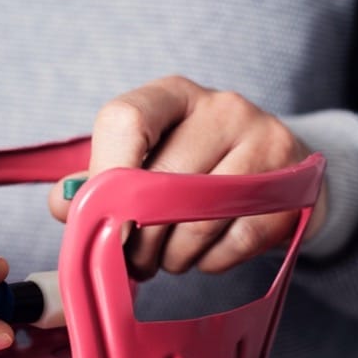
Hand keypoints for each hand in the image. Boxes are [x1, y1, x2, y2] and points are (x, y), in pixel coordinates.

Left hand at [49, 75, 327, 279]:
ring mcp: (265, 140)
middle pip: (161, 180)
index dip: (105, 175)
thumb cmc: (192, 168)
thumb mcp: (144, 161)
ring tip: (168, 259)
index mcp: (171, 95)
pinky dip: (213, 261)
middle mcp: (221, 107)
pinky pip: (239, 239)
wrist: (274, 173)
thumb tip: (63, 205)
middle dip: (138, 238)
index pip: (125, 120)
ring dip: (174, 256)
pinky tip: (206, 256)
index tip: (97, 220)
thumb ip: (97, 181)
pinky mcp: (294, 183)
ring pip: (200, 216)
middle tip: (133, 262)